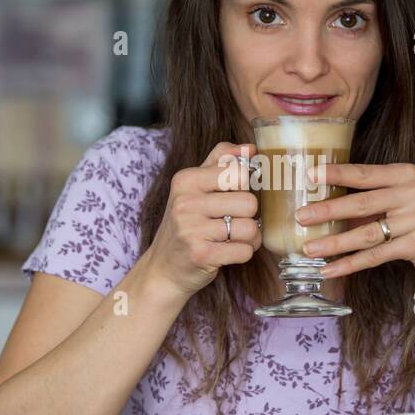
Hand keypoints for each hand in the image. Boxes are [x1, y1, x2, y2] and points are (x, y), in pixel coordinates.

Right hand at [142, 142, 260, 298]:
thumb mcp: (194, 187)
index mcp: (186, 180)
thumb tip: (251, 147)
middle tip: (234, 221)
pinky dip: (243, 253)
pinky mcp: (201, 255)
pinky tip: (229, 252)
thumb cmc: (186, 225)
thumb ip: (221, 161)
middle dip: (249, 215)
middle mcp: (185, 202)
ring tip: (234, 238)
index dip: (245, 187)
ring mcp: (191, 229)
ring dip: (249, 237)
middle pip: (249, 201)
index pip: (239, 172)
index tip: (233, 196)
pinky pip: (244, 251)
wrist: (163, 268)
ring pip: (250, 227)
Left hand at [294, 162, 414, 285]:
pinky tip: (330, 269)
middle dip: (328, 211)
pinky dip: (350, 264)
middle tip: (301, 217)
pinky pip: (376, 256)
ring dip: (334, 243)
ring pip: (366, 233)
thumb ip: (374, 198)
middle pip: (362, 202)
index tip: (310, 175)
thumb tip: (326, 204)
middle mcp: (414, 193)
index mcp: (406, 175)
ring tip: (309, 249)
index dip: (336, 174)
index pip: (364, 173)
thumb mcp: (404, 200)